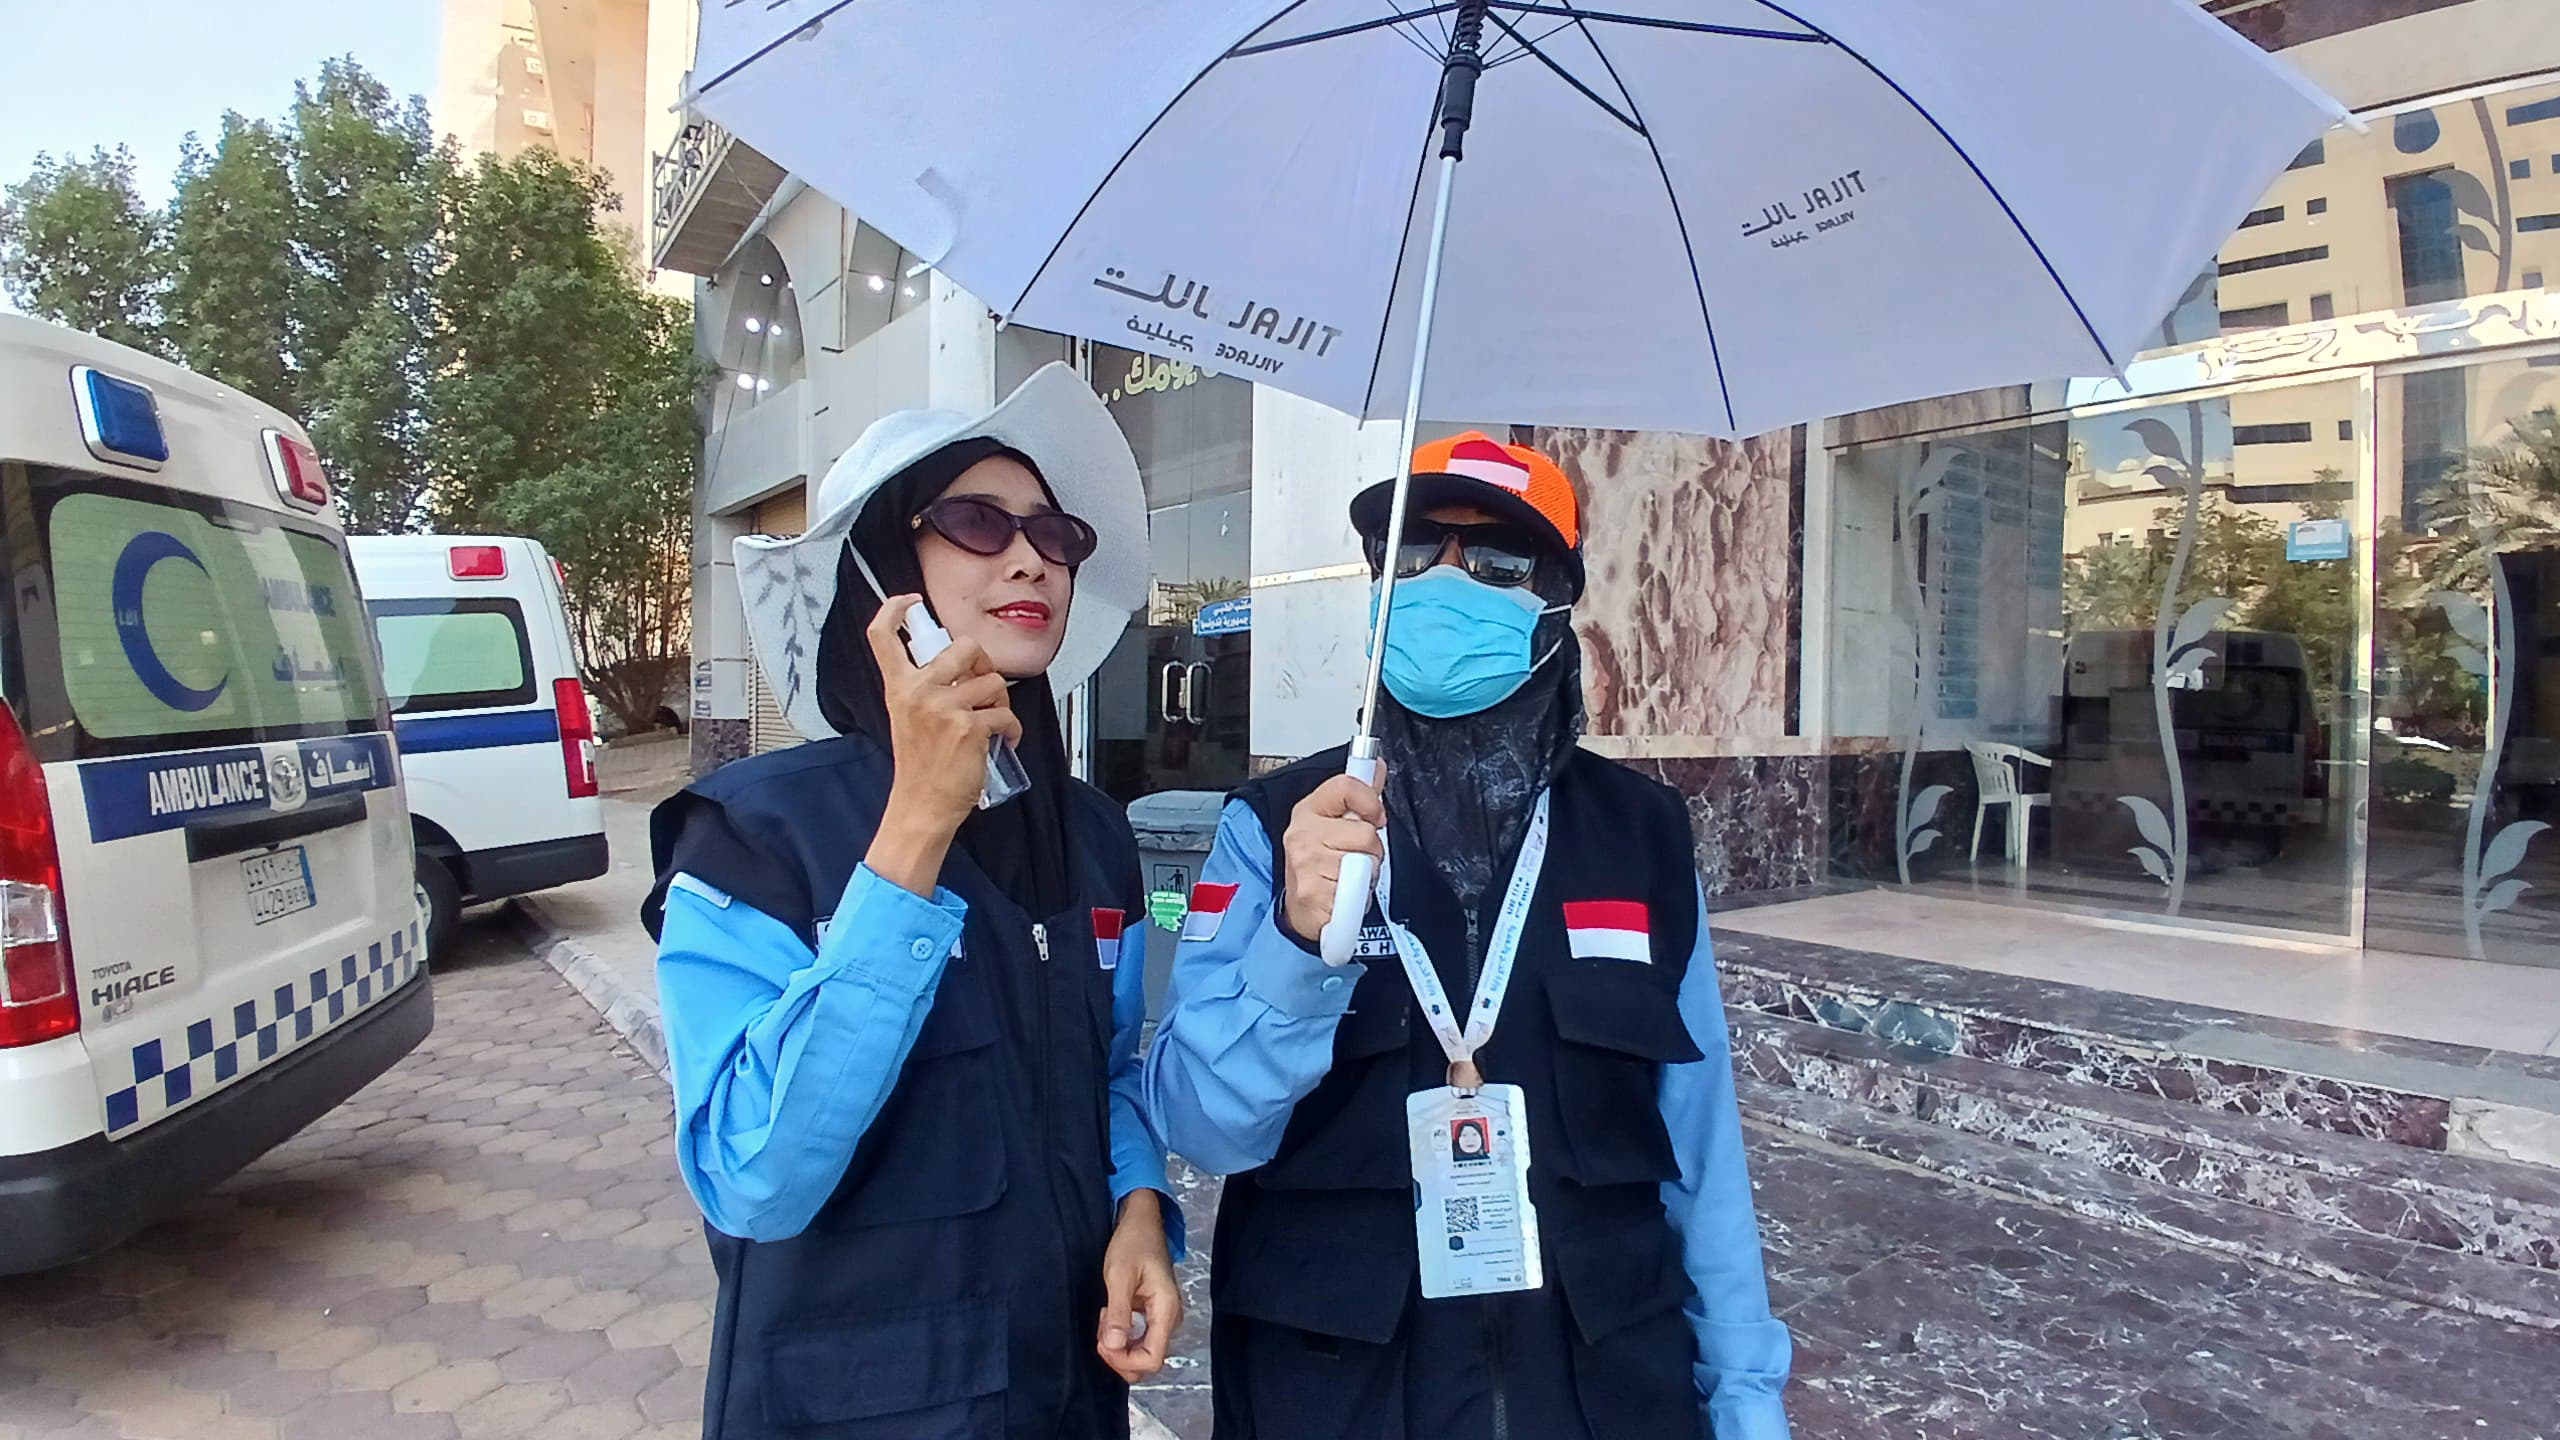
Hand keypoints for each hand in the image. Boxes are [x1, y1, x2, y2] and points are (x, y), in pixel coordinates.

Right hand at [865, 596, 1022, 894]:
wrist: (921, 805)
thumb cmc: (920, 765)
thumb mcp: (908, 717)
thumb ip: (923, 686)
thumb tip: (957, 665)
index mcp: (899, 686)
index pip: (882, 635)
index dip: (894, 608)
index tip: (910, 601)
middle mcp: (918, 691)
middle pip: (965, 646)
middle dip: (985, 664)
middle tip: (983, 687)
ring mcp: (944, 708)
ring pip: (994, 681)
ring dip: (1001, 701)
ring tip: (992, 721)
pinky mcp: (970, 727)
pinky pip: (1006, 714)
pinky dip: (1011, 729)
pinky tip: (1001, 741)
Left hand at [1096, 1190, 1182, 1382]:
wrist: (1142, 1221)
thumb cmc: (1132, 1242)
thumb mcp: (1119, 1275)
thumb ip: (1118, 1312)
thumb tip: (1112, 1346)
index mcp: (1166, 1310)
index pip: (1152, 1359)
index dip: (1125, 1360)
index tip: (1103, 1342)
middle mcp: (1170, 1319)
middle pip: (1149, 1361)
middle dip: (1120, 1356)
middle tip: (1101, 1332)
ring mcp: (1163, 1317)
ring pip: (1143, 1352)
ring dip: (1119, 1346)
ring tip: (1105, 1318)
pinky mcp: (1154, 1314)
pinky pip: (1140, 1339)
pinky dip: (1121, 1336)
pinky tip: (1110, 1316)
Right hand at [1279, 769, 1386, 942]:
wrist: (1300, 909)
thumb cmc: (1320, 865)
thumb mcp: (1335, 825)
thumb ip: (1359, 796)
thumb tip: (1378, 767)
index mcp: (1308, 810)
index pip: (1346, 786)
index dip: (1370, 801)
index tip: (1375, 816)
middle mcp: (1302, 834)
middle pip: (1365, 832)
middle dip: (1372, 850)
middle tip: (1355, 858)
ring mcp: (1306, 864)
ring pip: (1366, 862)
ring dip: (1366, 875)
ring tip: (1348, 878)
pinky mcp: (1314, 893)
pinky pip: (1357, 890)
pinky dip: (1358, 897)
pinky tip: (1343, 895)